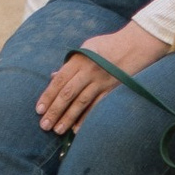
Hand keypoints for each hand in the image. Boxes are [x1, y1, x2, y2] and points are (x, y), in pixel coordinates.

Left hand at [36, 20, 165, 133]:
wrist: (136, 44)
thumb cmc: (108, 45)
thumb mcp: (87, 48)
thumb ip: (70, 64)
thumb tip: (53, 76)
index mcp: (79, 59)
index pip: (59, 80)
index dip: (48, 96)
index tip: (39, 110)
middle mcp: (89, 70)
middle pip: (68, 93)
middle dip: (54, 110)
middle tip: (44, 125)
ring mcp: (102, 81)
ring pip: (81, 102)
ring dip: (68, 118)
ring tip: (57, 130)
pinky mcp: (113, 89)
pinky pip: (97, 106)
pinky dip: (86, 118)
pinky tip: (77, 129)